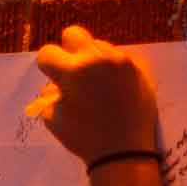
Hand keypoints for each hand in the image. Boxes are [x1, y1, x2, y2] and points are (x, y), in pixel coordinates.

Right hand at [31, 26, 159, 164]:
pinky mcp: (140, 67)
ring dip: (93, 59)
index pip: (47, 52)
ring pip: (99, 45)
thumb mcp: (53, 119)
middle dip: (68, 50)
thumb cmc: (84, 138)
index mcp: (73, 71)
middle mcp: (97, 58)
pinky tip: (115, 88)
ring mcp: (122, 60)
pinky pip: (120, 57)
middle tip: (73, 72)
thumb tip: (57, 84)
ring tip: (98, 84)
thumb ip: (51, 94)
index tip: (53, 79)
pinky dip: (113, 68)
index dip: (46, 66)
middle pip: (74, 34)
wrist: (124, 151)